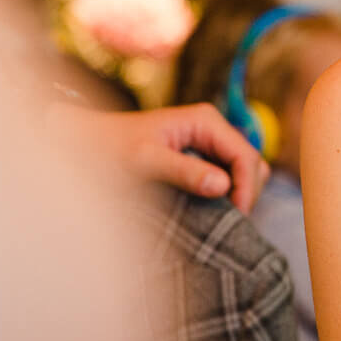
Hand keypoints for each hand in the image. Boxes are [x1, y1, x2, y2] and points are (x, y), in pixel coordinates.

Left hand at [62, 102, 268, 210]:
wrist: (87, 144)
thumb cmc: (111, 148)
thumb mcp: (146, 161)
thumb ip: (184, 171)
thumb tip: (223, 186)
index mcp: (206, 120)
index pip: (247, 155)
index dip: (247, 187)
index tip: (236, 215)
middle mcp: (213, 128)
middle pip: (252, 163)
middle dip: (247, 191)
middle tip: (231, 220)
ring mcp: (209, 142)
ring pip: (245, 171)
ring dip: (240, 193)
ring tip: (223, 216)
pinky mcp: (202, 157)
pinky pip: (229, 176)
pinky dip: (229, 193)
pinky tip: (213, 208)